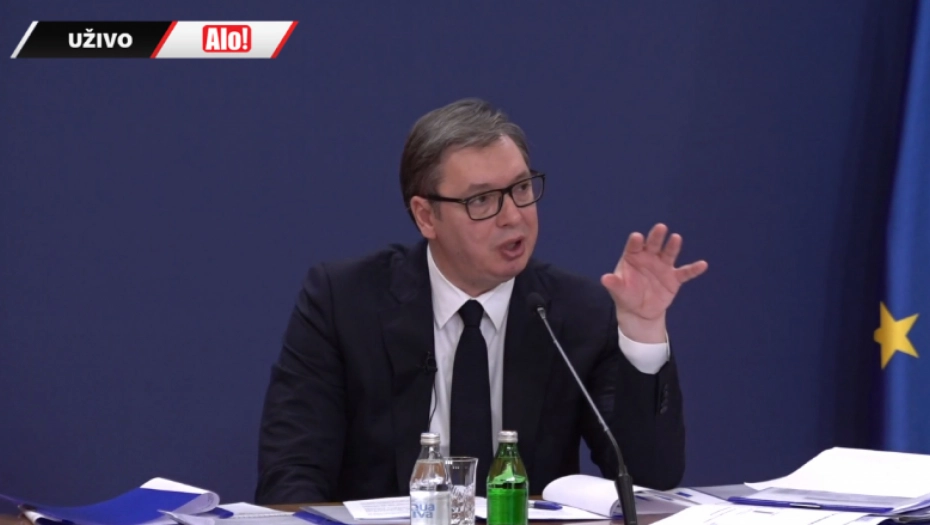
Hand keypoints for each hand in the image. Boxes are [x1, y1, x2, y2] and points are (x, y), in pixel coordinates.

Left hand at [600, 224, 707, 342]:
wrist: (639, 310)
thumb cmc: (626, 294)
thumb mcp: (618, 291)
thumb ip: (614, 284)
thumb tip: (604, 279)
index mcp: (633, 256)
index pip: (634, 246)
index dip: (636, 242)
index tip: (637, 237)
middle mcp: (649, 257)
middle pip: (653, 245)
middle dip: (656, 237)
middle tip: (660, 228)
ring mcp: (663, 266)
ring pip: (669, 254)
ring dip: (673, 246)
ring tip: (676, 238)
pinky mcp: (674, 278)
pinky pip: (685, 273)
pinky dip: (694, 269)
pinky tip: (702, 265)